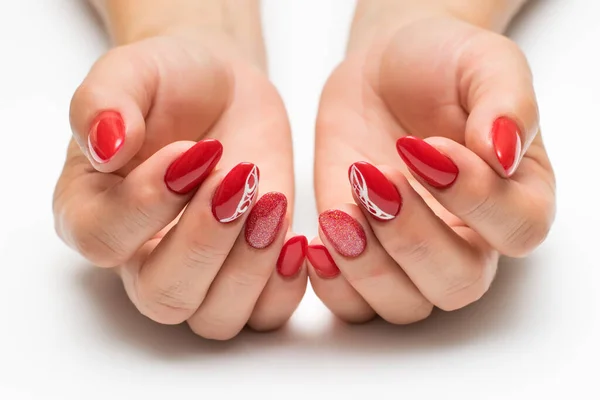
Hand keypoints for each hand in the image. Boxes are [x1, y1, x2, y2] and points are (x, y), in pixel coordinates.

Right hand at [54, 24, 305, 338]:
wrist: (221, 90)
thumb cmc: (171, 82)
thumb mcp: (133, 70)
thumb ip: (104, 100)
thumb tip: (104, 146)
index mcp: (93, 211)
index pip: (104, 240)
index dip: (150, 203)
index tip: (194, 152)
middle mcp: (140, 256)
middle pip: (164, 296)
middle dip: (208, 240)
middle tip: (239, 178)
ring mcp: (197, 271)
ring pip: (215, 318)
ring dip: (250, 265)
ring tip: (270, 201)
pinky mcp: (245, 271)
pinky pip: (263, 315)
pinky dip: (283, 287)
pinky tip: (293, 239)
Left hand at [310, 10, 555, 323]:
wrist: (382, 72)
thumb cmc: (440, 64)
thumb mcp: (482, 61)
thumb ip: (506, 100)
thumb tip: (503, 154)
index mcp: (517, 195)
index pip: (516, 230)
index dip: (472, 198)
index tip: (424, 146)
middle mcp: (470, 238)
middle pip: (458, 283)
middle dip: (411, 238)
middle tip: (375, 178)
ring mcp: (412, 253)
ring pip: (404, 305)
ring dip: (367, 265)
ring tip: (341, 208)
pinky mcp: (363, 253)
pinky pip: (355, 304)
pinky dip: (333, 284)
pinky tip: (318, 241)